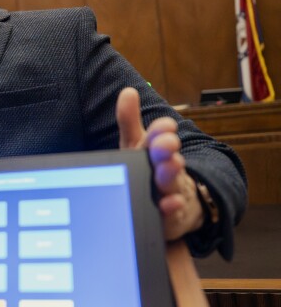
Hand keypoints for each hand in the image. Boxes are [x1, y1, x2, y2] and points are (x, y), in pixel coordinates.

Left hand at [115, 87, 202, 239]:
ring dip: (171, 173)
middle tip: (166, 142)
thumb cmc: (150, 168)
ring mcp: (172, 190)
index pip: (160, 134)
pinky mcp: (173, 214)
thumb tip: (127, 92)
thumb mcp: (136, 145)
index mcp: (155, 148)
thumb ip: (129, 120)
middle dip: (166, 148)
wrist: (177, 203)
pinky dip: (173, 207)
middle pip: (167, 156)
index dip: (162, 129)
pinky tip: (171, 203)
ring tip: (171, 165)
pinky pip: (173, 212)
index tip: (165, 125)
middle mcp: (166, 167)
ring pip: (172, 181)